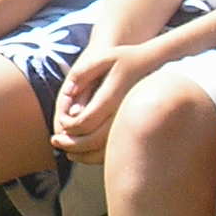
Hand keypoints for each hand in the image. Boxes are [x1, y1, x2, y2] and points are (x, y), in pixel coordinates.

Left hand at [51, 39, 163, 164]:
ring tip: (68, 151)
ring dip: (83, 155)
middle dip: (70, 144)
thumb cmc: (126, 59)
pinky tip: (86, 152)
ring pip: (105, 152)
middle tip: (55, 141)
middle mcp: (123, 116)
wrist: (159, 65)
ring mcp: (132, 126)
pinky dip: (99, 157)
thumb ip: (83, 73)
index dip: (68, 125)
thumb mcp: (103, 57)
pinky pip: (117, 151)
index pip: (85, 121)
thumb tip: (68, 93)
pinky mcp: (137, 132)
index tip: (62, 122)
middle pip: (93, 141)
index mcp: (112, 98)